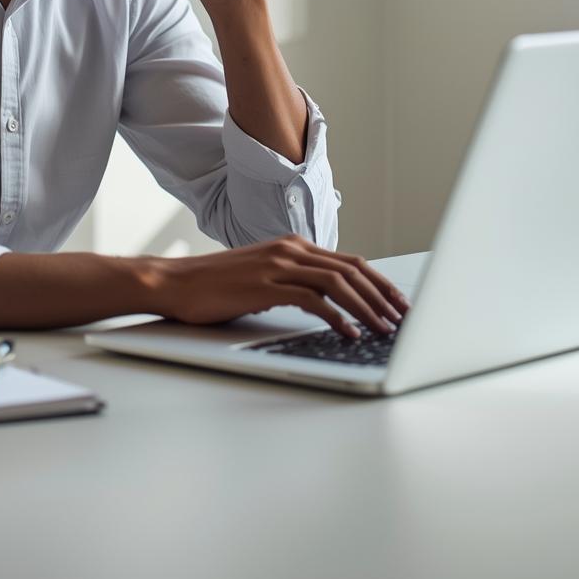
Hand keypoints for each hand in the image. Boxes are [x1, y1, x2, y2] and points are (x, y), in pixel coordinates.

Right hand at [146, 235, 411, 338]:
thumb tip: (324, 302)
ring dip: (367, 307)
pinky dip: (337, 316)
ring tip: (384, 328)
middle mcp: (290, 250)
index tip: (398, 302)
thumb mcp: (262, 278)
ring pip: (338, 282)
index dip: (379, 283)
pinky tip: (349, 332)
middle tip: (403, 318)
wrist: (176, 282)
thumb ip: (292, 282)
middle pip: (352, 269)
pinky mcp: (265, 285)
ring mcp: (278, 265)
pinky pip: (312, 299)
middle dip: (382, 294)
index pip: (349, 262)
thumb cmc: (215, 286)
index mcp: (293, 246)